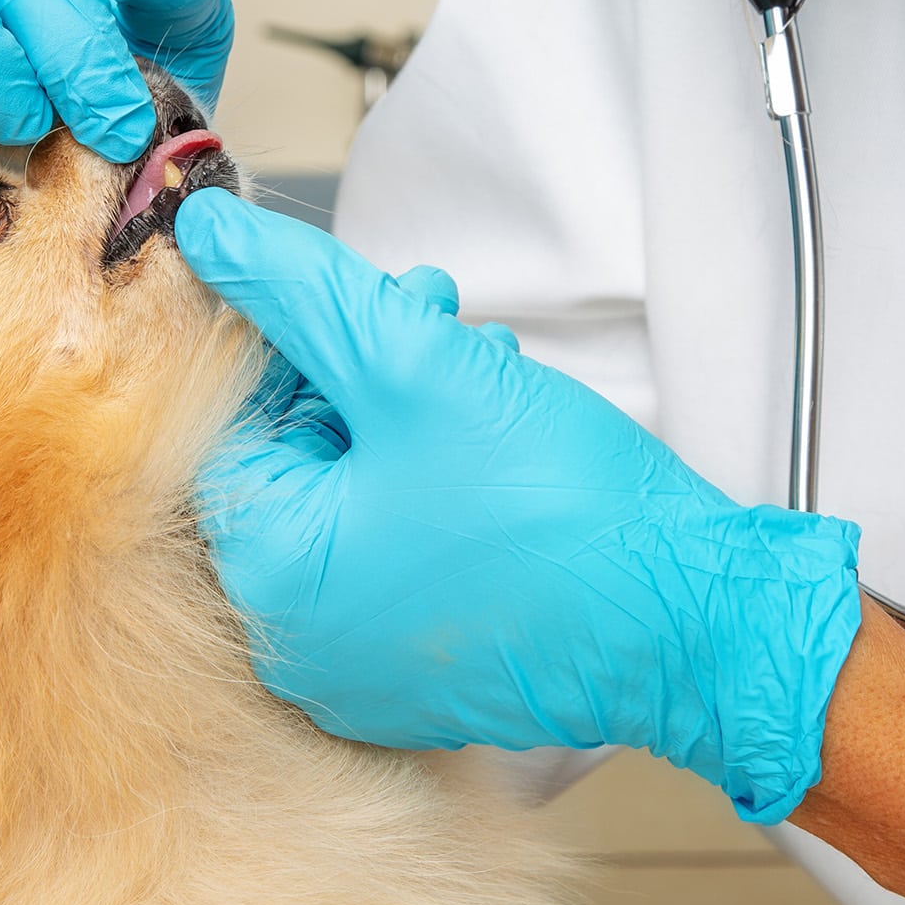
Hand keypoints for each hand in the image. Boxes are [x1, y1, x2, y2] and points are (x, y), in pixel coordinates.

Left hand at [175, 188, 863, 823]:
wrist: (696, 622)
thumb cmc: (560, 508)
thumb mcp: (415, 366)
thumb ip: (301, 294)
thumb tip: (208, 236)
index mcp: (269, 576)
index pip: (232, 424)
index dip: (294, 338)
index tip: (354, 291)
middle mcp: (296, 640)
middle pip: (296, 459)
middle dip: (360, 365)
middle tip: (428, 307)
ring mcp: (361, 665)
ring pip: (354, 495)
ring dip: (407, 407)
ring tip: (480, 357)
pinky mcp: (423, 668)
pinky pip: (397, 552)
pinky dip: (431, 481)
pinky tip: (492, 425)